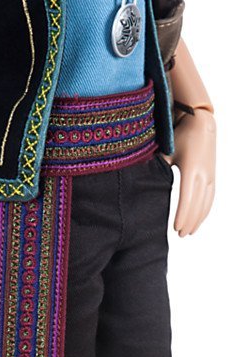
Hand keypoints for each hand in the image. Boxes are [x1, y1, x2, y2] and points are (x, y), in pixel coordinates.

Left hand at [160, 109, 215, 236]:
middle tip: (179, 235)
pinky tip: (199, 218)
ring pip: (206, 203)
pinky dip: (205, 210)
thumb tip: (144, 180)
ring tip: (188, 232)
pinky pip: (210, 197)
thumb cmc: (179, 135)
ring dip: (198, 219)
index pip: (187, 198)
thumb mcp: (166, 150)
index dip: (183, 215)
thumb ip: (158, 166)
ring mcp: (211, 175)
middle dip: (189, 221)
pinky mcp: (213, 175)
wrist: (201, 122)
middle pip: (198, 205)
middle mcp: (204, 175)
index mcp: (191, 169)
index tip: (176, 228)